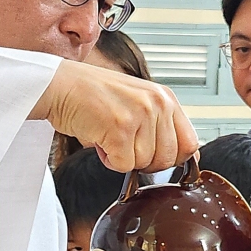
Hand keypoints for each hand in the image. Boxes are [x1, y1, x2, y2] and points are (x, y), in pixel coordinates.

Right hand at [30, 61, 197, 172]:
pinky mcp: (119, 129)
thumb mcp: (138, 103)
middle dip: (143, 161)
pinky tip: (100, 139)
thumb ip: (162, 126)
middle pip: (166, 160)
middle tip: (124, 143)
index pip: (190, 144)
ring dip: (122, 158)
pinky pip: (122, 165)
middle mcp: (156, 104)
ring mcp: (139, 115)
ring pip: (143, 164)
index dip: (174, 159)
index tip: (157, 159)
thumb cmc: (94, 95)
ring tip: (109, 134)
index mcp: (165, 98)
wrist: (59, 85)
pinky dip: (108, 160)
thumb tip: (187, 159)